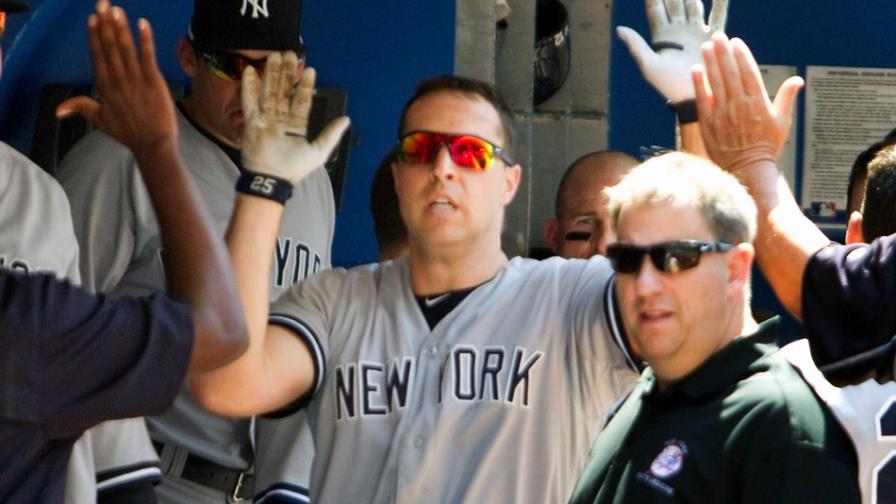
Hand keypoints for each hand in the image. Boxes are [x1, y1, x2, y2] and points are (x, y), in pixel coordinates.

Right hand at [56, 0, 175, 157]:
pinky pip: (148, 56)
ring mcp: (136, 79)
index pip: (97, 56)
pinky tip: (142, 24)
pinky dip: (145, 40)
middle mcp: (118, 79)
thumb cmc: (128, 133)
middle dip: (105, 24)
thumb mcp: (100, 120)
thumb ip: (80, 108)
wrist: (153, 144)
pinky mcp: (154, 81)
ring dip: (120, 28)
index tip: (92, 19)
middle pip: (109, 47)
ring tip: (116, 9)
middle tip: (102, 3)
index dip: (94, 36)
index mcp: (104, 87)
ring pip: (126, 49)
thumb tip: (56, 110)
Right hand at [241, 53, 350, 184]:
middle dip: (287, 73)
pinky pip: (250, 102)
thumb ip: (332, 134)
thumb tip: (346, 119)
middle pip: (284, 91)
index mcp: (297, 125)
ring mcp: (266, 119)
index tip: (309, 70)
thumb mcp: (319, 151)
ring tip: (274, 57)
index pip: (302, 100)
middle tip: (289, 55)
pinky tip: (251, 72)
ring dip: (271, 74)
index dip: (305, 85)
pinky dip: (249, 87)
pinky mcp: (251, 122)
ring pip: (268, 92)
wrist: (271, 179)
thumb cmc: (294, 168)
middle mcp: (281, 120)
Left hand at [617, 0, 727, 102]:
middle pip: (675, 3)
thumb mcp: (649, 66)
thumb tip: (619, 29)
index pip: (655, 9)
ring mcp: (697, 31)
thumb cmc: (668, 85)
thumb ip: (636, 46)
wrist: (694, 96)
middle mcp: (679, 31)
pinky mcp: (714, 37)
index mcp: (662, 36)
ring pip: (694, 5)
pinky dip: (721, 3)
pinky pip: (719, 15)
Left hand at [692, 34, 802, 173]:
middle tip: (718, 37)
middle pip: (730, 73)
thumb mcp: (783, 122)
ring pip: (715, 82)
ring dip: (710, 62)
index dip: (741, 55)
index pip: (749, 72)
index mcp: (759, 103)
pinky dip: (699, 84)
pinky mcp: (709, 123)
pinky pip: (702, 99)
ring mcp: (723, 114)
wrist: (748, 169)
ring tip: (706, 47)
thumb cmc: (766, 146)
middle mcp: (740, 105)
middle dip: (723, 52)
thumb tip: (797, 80)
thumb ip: (786, 98)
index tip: (736, 42)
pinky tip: (696, 69)